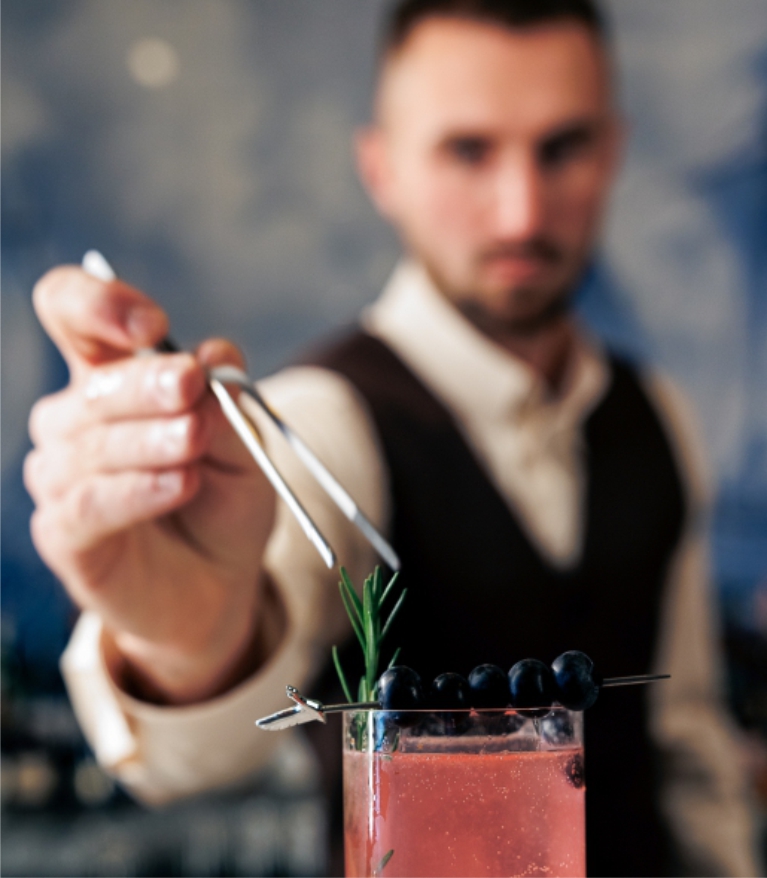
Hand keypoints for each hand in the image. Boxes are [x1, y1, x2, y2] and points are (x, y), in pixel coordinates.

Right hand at [25, 266, 279, 702]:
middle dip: (144, 382)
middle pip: (91, 385)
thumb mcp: (243, 446)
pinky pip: (90, 504)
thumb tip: (217, 352)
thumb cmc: (224, 501)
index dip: (97, 303)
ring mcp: (62, 477)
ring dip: (148, 439)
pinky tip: (180, 483)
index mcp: (113, 378)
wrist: (220, 582)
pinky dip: (137, 490)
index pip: (70, 311)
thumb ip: (228, 401)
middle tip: (191, 384)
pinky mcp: (65, 533)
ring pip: (90, 445)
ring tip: (195, 442)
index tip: (151, 326)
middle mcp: (75, 420)